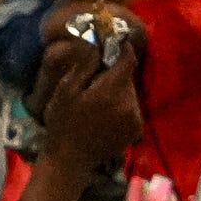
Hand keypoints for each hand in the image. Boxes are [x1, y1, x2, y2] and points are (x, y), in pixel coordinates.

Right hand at [32, 29, 143, 169]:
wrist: (70, 160)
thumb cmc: (63, 123)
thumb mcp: (66, 90)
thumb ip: (86, 65)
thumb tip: (98, 41)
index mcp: (112, 91)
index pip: (127, 59)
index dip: (121, 46)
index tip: (111, 40)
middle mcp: (130, 103)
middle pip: (128, 75)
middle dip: (114, 71)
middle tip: (94, 75)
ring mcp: (136, 118)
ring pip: (130, 91)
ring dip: (117, 88)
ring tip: (97, 96)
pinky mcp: (136, 129)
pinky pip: (131, 106)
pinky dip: (120, 104)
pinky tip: (104, 112)